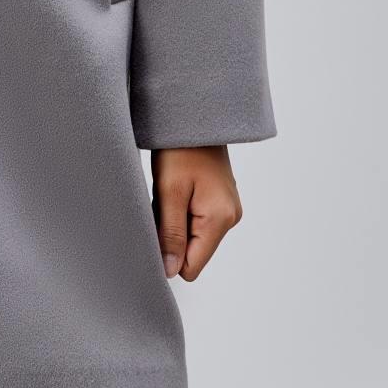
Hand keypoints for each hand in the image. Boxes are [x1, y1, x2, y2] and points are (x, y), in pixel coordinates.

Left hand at [151, 145, 242, 281]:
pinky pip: (197, 220)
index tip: (157, 227)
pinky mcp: (220, 201)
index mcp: (220, 219)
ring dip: (176, 220)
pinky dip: (182, 210)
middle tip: (164, 202)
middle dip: (172, 234)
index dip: (170, 254)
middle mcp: (230, 218)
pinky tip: (178, 189)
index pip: (192, 266)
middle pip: (193, 251)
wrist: (193, 117)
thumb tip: (170, 271)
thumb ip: (171, 234)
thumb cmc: (180, 149)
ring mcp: (227, 209)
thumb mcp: (169, 192)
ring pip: (193, 235)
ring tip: (171, 192)